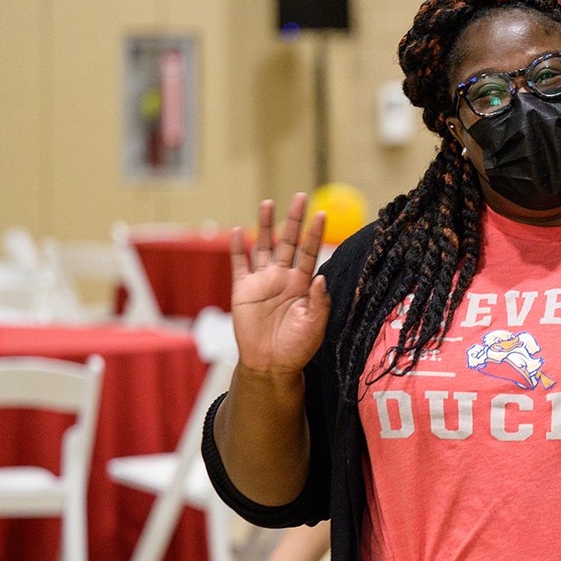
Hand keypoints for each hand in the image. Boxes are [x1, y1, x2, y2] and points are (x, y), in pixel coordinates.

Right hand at [229, 194, 331, 376]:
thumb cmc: (297, 347)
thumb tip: (320, 277)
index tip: (322, 214)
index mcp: (303, 285)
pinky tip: (240, 231)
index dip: (315, 234)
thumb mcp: (315, 326)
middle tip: (300, 196)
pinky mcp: (243, 290)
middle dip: (294, 220)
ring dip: (266, 225)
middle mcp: (284, 278)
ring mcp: (262, 282)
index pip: (311, 253)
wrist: (271, 364)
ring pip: (264, 247)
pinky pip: (240, 265)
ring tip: (268, 202)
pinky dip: (238, 248)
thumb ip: (319, 302)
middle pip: (289, 242)